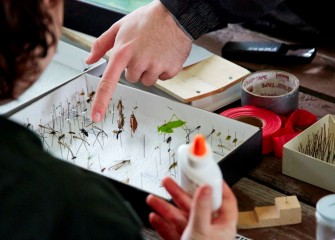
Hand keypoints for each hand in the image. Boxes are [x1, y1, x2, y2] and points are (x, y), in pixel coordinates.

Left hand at [86, 0, 191, 121]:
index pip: (108, 82)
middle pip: (132, 78)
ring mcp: (156, 66)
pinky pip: (162, 78)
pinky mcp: (171, 69)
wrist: (175, 15)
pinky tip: (164, 54)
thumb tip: (88, 60)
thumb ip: (101, 44)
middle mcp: (139, 61)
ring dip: (149, 70)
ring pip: (147, 80)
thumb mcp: (120, 27)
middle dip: (135, 68)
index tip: (96, 117)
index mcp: (123, 52)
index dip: (101, 101)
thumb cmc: (146, 19)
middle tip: (142, 50)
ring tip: (155, 51)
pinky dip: (163, 69)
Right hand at [146, 177, 237, 239]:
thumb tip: (206, 188)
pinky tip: (154, 217)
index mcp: (222, 225)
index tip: (207, 175)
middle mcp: (209, 230)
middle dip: (179, 194)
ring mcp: (194, 237)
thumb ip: (202, 208)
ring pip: (179, 218)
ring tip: (153, 199)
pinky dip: (161, 224)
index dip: (217, 187)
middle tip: (168, 182)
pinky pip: (171, 231)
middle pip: (194, 205)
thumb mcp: (202, 230)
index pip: (224, 201)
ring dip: (165, 208)